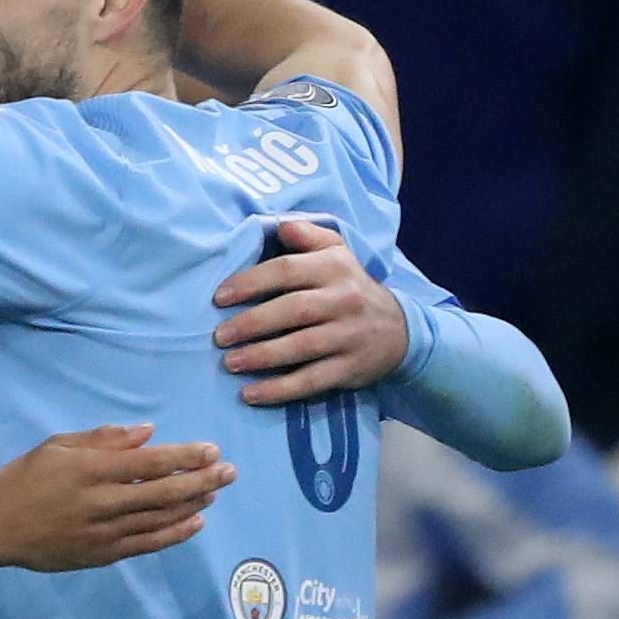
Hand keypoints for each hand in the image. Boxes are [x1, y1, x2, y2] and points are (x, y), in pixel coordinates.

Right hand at [0, 423, 232, 570]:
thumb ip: (103, 439)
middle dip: (201, 480)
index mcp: (91, 469)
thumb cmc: (24, 478)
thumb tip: (147, 433)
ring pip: (161, 518)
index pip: (150, 462)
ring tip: (216, 491)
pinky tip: (196, 522)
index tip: (212, 450)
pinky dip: (176, 534)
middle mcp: (103, 502)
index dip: (185, 457)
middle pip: (164, 492)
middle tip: (229, 471)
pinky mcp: (103, 554)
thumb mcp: (57, 446)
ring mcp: (105, 532)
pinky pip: (148, 544)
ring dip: (193, 504)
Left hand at [213, 219, 407, 404]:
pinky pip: (312, 380)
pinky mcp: (350, 368)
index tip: (219, 297)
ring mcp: (348, 336)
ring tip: (230, 363)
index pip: (287, 270)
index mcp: (334, 268)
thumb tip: (280, 225)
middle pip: (292, 310)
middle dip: (252, 323)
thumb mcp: (337, 253)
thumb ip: (308, 235)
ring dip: (262, 357)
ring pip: (302, 347)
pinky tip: (251, 394)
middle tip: (219, 336)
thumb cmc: (349, 286)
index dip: (250, 283)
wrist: (400, 330)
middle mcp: (343, 300)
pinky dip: (280, 390)